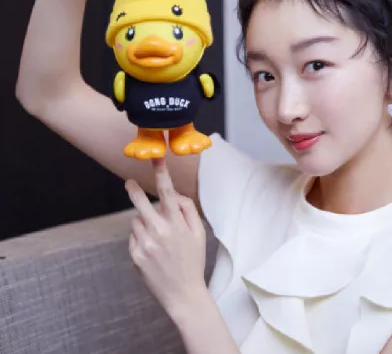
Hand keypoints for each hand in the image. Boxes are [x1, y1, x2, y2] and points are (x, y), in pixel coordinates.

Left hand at [125, 158, 206, 317]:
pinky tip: (152, 249)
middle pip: (141, 203)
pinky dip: (140, 237)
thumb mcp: (199, 234)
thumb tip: (175, 195)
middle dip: (134, 190)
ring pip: (136, 220)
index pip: (168, 193)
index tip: (156, 159)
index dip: (161, 174)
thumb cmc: (193, 262)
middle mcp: (159, 232)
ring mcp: (145, 245)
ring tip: (156, 236)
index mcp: (177, 225)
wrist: (183, 295)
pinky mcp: (135, 256)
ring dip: (143, 221)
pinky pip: (133, 236)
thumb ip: (188, 210)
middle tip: (129, 182)